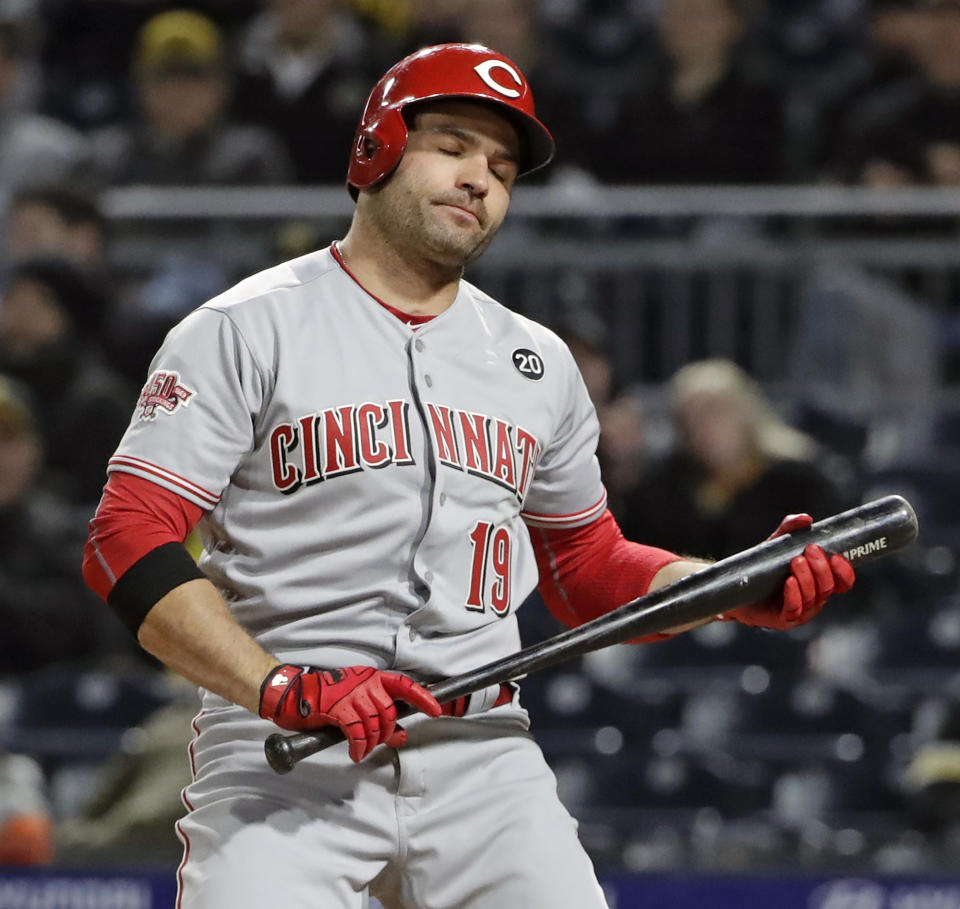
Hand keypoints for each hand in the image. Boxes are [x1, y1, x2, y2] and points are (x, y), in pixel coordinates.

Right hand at [259, 665, 441, 761]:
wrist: (296, 694)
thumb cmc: (327, 699)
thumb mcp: (357, 704)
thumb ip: (380, 718)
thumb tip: (401, 734)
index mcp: (373, 678)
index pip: (405, 684)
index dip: (423, 697)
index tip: (437, 710)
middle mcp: (366, 683)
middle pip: (389, 712)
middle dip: (386, 732)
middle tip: (375, 743)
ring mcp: (352, 694)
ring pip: (375, 724)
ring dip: (372, 742)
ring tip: (363, 749)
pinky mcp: (338, 708)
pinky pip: (358, 732)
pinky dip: (359, 746)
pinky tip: (355, 753)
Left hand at [722, 514, 855, 629]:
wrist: (736, 587)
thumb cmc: (763, 568)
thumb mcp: (776, 545)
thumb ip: (789, 530)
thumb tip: (805, 518)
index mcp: (818, 583)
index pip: (842, 582)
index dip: (844, 571)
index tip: (836, 555)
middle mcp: (814, 599)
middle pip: (828, 587)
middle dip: (821, 567)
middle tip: (810, 549)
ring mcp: (800, 611)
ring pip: (813, 598)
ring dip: (807, 578)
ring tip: (795, 561)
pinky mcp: (783, 619)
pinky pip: (795, 609)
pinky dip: (795, 594)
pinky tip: (789, 581)